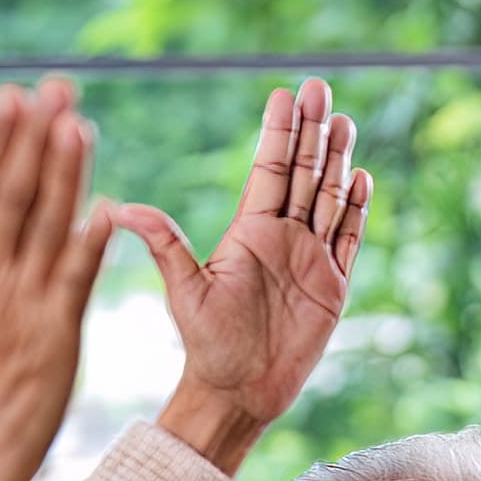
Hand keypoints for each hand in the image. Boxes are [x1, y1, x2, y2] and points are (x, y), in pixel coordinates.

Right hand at [0, 80, 112, 480]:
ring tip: (81, 125)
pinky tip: (110, 208)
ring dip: (64, 175)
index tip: (15, 94)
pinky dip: (90, 245)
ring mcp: (20, 306)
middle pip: (12, 195)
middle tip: (57, 85)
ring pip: (46, 228)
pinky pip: (75, 282)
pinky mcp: (56, 336)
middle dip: (35, 138)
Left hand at [116, 79, 370, 475]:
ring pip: (329, 199)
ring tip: (344, 121)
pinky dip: (357, 211)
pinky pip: (350, 240)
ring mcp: (310, 260)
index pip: (268, 170)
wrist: (240, 391)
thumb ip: (164, 245)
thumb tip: (119, 207)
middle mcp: (281, 239)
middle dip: (313, 131)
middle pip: (302, 174)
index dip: (279, 133)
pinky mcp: (333, 287)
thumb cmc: (206, 345)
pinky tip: (361, 178)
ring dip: (337, 160)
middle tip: (321, 89)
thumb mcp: (183, 292)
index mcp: (247, 232)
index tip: (286, 94)